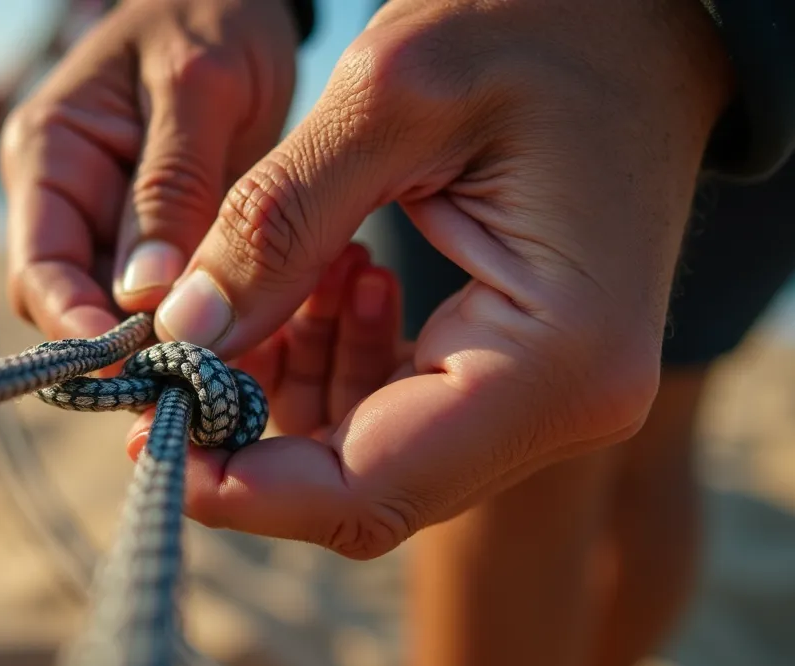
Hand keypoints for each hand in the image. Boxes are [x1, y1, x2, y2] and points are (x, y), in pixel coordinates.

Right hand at [0, 0, 300, 346]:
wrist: (246, 0)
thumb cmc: (214, 17)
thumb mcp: (199, 87)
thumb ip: (172, 185)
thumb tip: (143, 295)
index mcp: (50, 154)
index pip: (39, 269)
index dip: (76, 329)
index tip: (135, 369)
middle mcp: (69, 198)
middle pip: (76, 305)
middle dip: (128, 348)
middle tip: (198, 380)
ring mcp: (114, 222)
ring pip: (123, 313)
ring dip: (169, 342)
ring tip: (229, 364)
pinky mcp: (163, 236)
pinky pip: (169, 298)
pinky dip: (201, 319)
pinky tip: (247, 332)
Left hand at [140, 0, 735, 557]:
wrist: (647, 14)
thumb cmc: (544, 23)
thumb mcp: (389, 99)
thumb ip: (277, 226)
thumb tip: (180, 336)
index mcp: (554, 358)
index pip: (370, 489)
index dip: (242, 486)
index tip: (147, 434)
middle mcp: (568, 406)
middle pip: (367, 488)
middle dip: (252, 434)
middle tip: (169, 356)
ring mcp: (550, 396)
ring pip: (375, 455)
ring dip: (291, 385)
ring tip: (270, 274)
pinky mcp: (525, 371)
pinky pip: (403, 410)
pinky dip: (338, 360)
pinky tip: (329, 275)